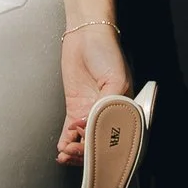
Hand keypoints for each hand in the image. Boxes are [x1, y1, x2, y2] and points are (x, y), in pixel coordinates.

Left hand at [58, 17, 132, 163]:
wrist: (86, 34)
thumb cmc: (107, 51)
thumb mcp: (116, 79)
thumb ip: (109, 104)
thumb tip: (95, 127)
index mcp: (125, 108)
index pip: (117, 137)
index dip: (105, 149)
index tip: (94, 152)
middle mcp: (108, 113)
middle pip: (99, 142)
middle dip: (87, 153)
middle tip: (74, 152)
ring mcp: (91, 111)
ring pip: (84, 140)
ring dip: (75, 151)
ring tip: (66, 152)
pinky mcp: (76, 108)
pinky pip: (71, 131)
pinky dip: (66, 142)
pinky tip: (62, 149)